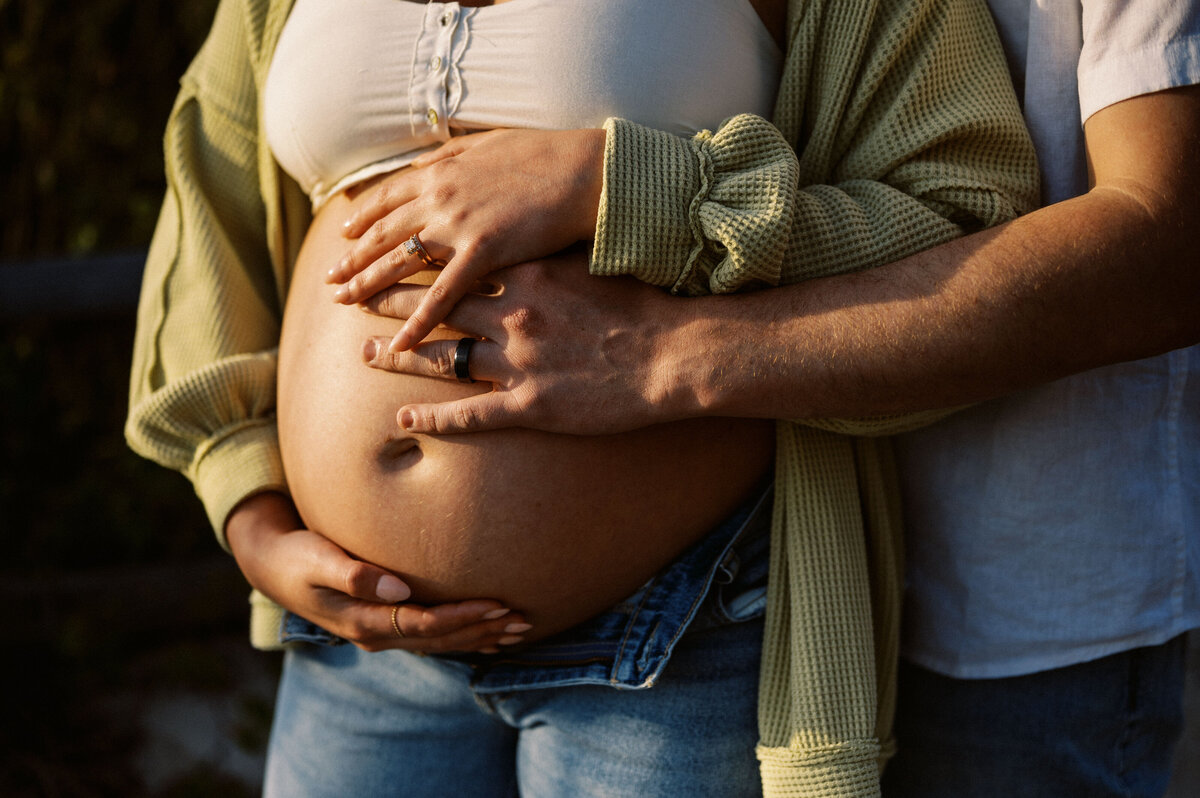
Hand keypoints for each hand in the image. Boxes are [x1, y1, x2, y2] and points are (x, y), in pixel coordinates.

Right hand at [226, 492, 529, 652]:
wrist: (274, 565)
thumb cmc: (298, 554)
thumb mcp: (318, 559)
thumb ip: (353, 574)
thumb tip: (396, 588)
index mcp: (363, 622)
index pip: (424, 625)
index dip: (462, 617)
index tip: (497, 604)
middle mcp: (375, 634)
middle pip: (440, 639)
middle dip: (482, 630)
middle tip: (523, 620)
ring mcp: (380, 632)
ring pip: (439, 642)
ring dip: (479, 636)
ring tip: (518, 630)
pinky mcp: (384, 623)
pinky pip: (431, 635)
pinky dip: (463, 634)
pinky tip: (488, 630)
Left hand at [329, 128, 605, 351]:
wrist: (586, 173)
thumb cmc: (548, 157)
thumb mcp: (491, 144)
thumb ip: (453, 156)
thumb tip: (425, 161)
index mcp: (441, 172)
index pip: (388, 199)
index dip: (362, 220)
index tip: (343, 238)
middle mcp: (440, 198)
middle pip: (384, 235)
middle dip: (354, 259)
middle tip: (330, 281)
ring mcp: (459, 227)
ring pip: (401, 264)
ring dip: (370, 286)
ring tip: (346, 305)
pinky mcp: (484, 254)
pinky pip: (442, 297)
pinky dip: (418, 322)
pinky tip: (400, 344)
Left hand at [359, 252, 696, 434]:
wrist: (676, 353)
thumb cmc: (643, 306)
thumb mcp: (591, 264)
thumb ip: (548, 254)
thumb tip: (522, 237)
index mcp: (526, 275)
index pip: (455, 265)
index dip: (414, 263)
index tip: (387, 257)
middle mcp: (513, 315)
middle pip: (435, 307)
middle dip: (388, 302)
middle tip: (353, 300)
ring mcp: (518, 363)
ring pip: (441, 357)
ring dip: (398, 356)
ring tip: (366, 354)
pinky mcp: (530, 406)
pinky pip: (469, 415)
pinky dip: (432, 419)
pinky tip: (402, 421)